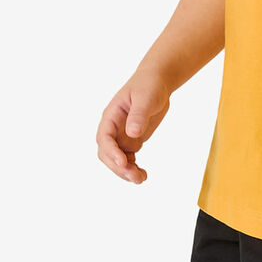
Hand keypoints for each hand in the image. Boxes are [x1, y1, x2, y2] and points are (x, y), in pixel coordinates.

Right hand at [95, 67, 170, 183]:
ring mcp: (121, 136)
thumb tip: (133, 133)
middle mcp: (113, 128)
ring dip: (125, 172)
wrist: (157, 82)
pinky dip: (132, 169)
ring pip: (116, 160)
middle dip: (118, 167)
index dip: (111, 152)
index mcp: (111, 116)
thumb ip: (139, 114)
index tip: (123, 162)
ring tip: (141, 179)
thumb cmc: (149, 85)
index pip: (104, 138)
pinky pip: (127, 160)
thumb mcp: (146, 97)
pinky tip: (143, 174)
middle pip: (107, 153)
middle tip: (135, 176)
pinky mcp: (132, 141)